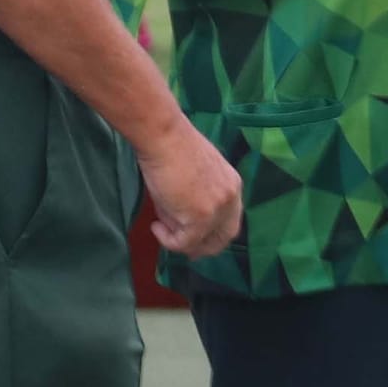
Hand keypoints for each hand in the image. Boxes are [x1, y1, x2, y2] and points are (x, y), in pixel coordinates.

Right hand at [140, 116, 242, 258]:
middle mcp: (231, 198)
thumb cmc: (170, 146)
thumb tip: (176, 224)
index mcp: (232, 184)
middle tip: (184, 250)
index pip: (230, 219)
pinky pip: (184, 242)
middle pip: (225, 237)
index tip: (197, 239)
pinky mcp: (200, 218)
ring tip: (160, 228)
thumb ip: (193, 200)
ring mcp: (217, 210)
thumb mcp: (192, 176)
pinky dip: (168, 240)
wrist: (163, 136)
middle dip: (204, 247)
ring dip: (180, 241)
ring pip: (202, 242)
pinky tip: (155, 226)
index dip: (214, 233)